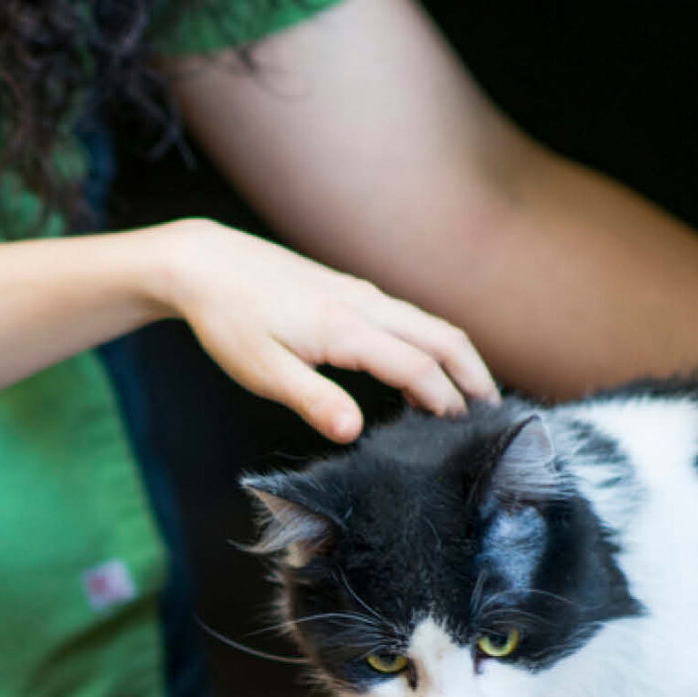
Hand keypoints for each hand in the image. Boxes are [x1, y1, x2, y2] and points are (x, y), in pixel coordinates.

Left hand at [149, 220, 498, 441]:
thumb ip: (311, 400)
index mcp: (346, 327)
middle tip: (493, 413)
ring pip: (428, 322)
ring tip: (471, 395)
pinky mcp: (348, 290)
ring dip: (456, 357)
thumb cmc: (227, 320)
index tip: (462, 431)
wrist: (204, 264)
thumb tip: (352, 432)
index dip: (444, 399)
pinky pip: (407, 316)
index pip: (416, 366)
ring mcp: (359, 292)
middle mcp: (363, 304)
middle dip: (473, 374)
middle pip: (442, 336)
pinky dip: (431, 342)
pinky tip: (423, 366)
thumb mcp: (262, 371)